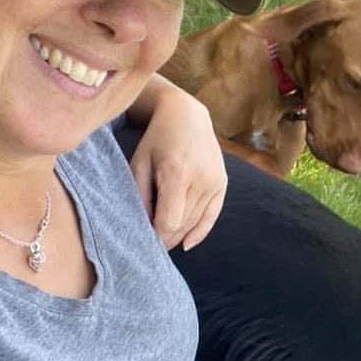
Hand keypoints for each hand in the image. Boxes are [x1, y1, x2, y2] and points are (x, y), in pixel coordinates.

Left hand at [128, 81, 226, 249]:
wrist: (187, 116)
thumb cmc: (156, 140)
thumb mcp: (139, 164)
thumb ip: (139, 197)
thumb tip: (144, 229)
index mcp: (177, 173)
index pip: (169, 221)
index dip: (155, 234)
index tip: (143, 237)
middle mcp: (201, 179)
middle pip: (183, 224)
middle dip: (165, 238)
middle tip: (149, 244)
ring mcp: (215, 181)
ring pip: (195, 222)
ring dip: (179, 236)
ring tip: (162, 241)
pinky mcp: (222, 183)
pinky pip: (212, 216)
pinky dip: (199, 233)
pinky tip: (186, 244)